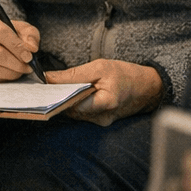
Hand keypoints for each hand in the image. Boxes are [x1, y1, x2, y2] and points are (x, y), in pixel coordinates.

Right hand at [0, 11, 41, 80]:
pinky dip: (2, 78)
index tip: (28, 56)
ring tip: (20, 70)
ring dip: (10, 72)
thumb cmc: (7, 34)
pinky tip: (10, 73)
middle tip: (27, 67)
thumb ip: (30, 35)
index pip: (0, 32)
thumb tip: (31, 48)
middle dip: (16, 62)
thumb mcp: (21, 29)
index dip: (16, 46)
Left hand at [46, 59, 162, 125]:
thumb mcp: (100, 67)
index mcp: (105, 103)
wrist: (147, 88)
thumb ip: (73, 74)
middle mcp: (101, 118)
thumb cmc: (125, 74)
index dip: (55, 94)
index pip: (71, 102)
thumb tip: (48, 78)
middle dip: (57, 98)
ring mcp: (100, 122)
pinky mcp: (99, 122)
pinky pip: (80, 113)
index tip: (43, 86)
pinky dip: (73, 103)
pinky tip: (68, 94)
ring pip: (73, 112)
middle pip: (70, 110)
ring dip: (64, 100)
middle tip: (44, 86)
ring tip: (54, 88)